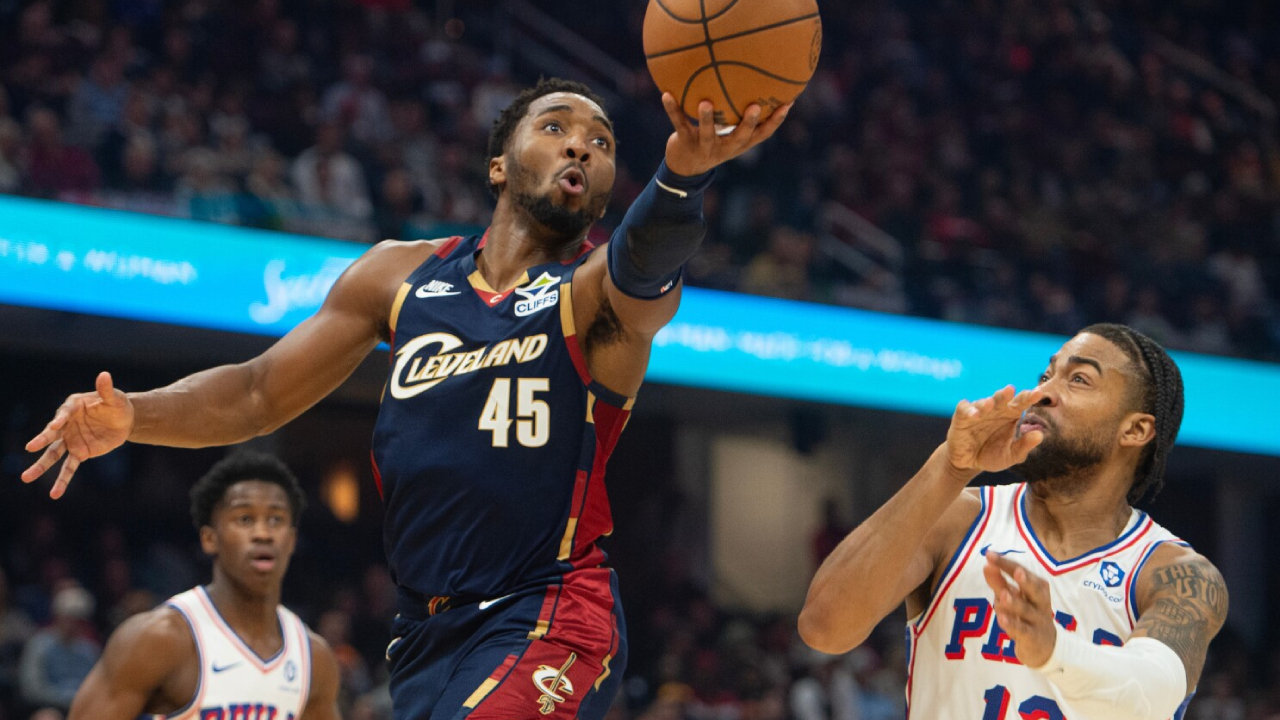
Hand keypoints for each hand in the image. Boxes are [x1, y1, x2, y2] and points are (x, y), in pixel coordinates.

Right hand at [22, 372, 133, 498]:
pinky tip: (55, 494)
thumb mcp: (114, 398)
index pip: (63, 413)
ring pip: (53, 454)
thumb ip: (106, 390)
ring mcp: (71, 440)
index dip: (60, 419)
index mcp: (72, 407)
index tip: (56, 425)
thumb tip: (104, 375)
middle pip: (51, 435)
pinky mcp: (80, 453)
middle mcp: (66, 425)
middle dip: (41, 440)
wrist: (124, 420)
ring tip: (25, 478)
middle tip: (30, 447)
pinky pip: (69, 468)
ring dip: (41, 466)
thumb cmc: (116, 405)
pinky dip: (63, 481)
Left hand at [661, 93, 791, 176]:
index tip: (788, 103)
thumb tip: (755, 81)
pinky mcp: (685, 142)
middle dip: (749, 123)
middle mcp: (725, 147)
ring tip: (705, 102)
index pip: (763, 134)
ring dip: (706, 118)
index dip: (776, 121)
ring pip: (707, 133)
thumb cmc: (712, 140)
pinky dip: (672, 109)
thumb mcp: (728, 131)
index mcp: (738, 144)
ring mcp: (704, 146)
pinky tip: (666, 94)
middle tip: (755, 107)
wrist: (685, 167)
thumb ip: (740, 114)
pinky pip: (679, 123)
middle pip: (740, 137)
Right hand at [943, 385, 1043, 480]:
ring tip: (990, 404)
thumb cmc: (992, 455)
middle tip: (1011, 390)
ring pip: (982, 402)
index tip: (1038, 394)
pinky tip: (975, 415)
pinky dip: (969, 410)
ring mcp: (978, 412)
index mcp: (1010, 415)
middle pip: (1002, 398)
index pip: (1021, 403)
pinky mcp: (961, 417)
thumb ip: (1024, 446)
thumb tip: (1040, 435)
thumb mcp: (1011, 455)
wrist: (968, 464)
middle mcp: (995, 410)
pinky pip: (964, 409)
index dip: (1028, 397)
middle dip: (1006, 394)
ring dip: (986, 402)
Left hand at [983, 553, 1056, 667]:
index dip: (1006, 564)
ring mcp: (1037, 620)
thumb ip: (999, 583)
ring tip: (1003, 595)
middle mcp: (1040, 602)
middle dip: (1026, 580)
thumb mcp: (1013, 598)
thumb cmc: (1026, 615)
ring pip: (1027, 611)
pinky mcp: (1032, 637)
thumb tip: (986, 565)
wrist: (1045, 647)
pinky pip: (1023, 630)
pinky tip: (1002, 618)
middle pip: (1034, 590)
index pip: (1021, 572)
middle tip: (1017, 572)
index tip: (989, 554)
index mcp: (1036, 588)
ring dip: (1016, 603)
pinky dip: (1013, 624)